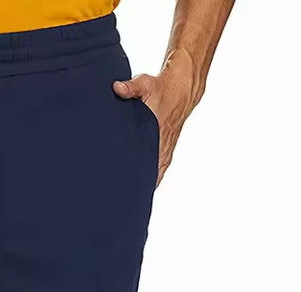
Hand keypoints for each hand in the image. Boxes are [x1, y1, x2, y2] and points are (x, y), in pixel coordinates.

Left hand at [113, 52, 196, 185]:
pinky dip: (155, 178)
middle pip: (150, 168)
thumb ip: (130, 87)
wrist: (182, 89)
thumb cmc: (161, 87)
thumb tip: (117, 88)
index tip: (124, 179)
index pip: (145, 154)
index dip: (135, 168)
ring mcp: (166, 147)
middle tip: (123, 194)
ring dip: (147, 183)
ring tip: (134, 198)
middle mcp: (163, 141)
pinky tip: (146, 189)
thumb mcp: (145, 83)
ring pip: (157, 171)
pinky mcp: (168, 148)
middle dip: (137, 181)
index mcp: (157, 128)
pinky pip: (162, 168)